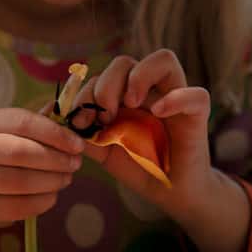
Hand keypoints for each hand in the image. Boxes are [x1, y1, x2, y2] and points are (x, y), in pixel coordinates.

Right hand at [0, 108, 84, 230]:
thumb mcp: (14, 135)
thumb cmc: (0, 158)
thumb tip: (72, 117)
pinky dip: (42, 202)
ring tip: (65, 179)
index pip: (23, 122)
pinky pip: (17, 206)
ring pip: (19, 181)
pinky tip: (52, 196)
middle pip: (20, 152)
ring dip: (51, 181)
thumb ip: (40, 126)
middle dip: (55, 159)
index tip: (78, 145)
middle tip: (75, 164)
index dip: (55, 134)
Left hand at [74, 50, 217, 223]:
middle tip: (103, 114)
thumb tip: (55, 118)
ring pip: (163, 59)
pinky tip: (158, 112)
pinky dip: (176, 98)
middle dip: (106, 84)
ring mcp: (175, 97)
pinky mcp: (197, 114)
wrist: (171, 192)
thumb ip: (85, 132)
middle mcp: (150, 90)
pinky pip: (195, 94)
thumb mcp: (104, 150)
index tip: (79, 121)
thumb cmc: (139, 166)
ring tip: (129, 103)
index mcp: (125, 95)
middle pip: (125, 62)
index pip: (102, 75)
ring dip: (139, 76)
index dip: (86, 93)